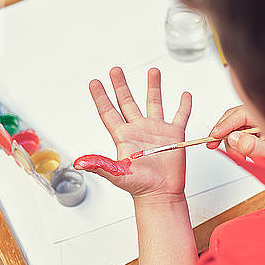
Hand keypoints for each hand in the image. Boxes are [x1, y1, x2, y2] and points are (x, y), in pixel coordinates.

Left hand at [81, 67, 191, 200]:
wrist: (161, 194)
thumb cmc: (140, 187)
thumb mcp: (117, 174)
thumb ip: (100, 165)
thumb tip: (80, 162)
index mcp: (123, 136)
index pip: (108, 112)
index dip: (101, 97)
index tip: (94, 82)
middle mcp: (139, 130)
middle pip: (127, 102)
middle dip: (121, 85)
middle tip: (115, 70)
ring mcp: (157, 131)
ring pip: (154, 103)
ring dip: (153, 87)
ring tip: (153, 71)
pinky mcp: (174, 136)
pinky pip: (180, 116)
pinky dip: (183, 105)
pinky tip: (184, 95)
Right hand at [207, 105, 264, 162]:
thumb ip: (254, 146)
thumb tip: (234, 138)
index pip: (237, 114)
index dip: (223, 126)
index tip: (212, 137)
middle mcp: (263, 118)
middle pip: (235, 121)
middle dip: (228, 137)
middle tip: (220, 148)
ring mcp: (262, 125)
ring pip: (239, 130)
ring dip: (236, 145)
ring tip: (243, 158)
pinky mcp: (261, 133)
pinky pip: (244, 136)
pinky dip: (242, 147)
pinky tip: (247, 156)